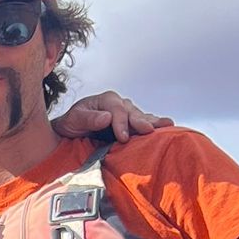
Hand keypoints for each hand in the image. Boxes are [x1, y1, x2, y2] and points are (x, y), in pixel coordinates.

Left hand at [53, 89, 171, 143]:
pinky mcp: (131, 123)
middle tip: (149, 131)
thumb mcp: (74, 120)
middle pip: (132, 112)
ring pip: (141, 117)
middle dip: (141, 122)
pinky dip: (154, 126)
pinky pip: (144, 123)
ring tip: (167, 126)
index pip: (117, 111)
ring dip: (153, 122)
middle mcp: (119, 104)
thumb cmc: (72, 123)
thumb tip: (106, 117)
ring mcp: (127, 113)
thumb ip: (89, 119)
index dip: (121, 124)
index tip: (123, 138)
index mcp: (107, 100)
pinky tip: (166, 128)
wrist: (72, 129)